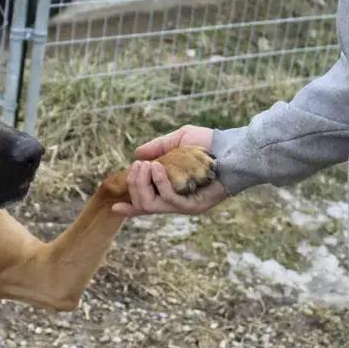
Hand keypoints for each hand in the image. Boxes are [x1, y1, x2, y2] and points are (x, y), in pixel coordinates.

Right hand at [112, 125, 227, 216]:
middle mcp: (176, 201)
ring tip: (146, 165)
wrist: (233, 149)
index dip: (130, 206)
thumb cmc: (209, 144)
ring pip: (151, 204)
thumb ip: (158, 148)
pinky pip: (169, 199)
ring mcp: (185, 205)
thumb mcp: (178, 141)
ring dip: (142, 184)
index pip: (147, 202)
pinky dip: (159, 182)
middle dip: (134, 185)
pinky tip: (157, 167)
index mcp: (171, 189)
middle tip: (137, 166)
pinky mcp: (194, 206)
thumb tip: (137, 155)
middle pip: (144, 204)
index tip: (115, 205)